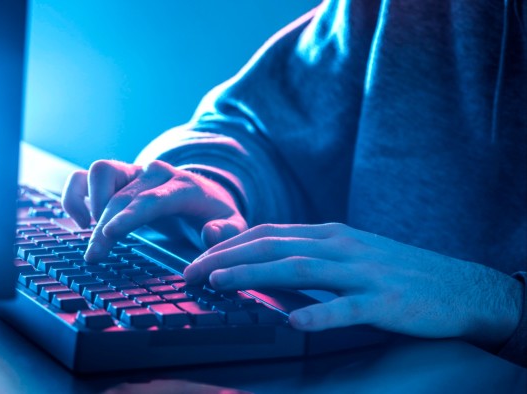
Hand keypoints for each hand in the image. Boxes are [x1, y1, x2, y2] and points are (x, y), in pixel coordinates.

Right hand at [61, 160, 247, 261]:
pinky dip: (76, 194)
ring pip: (100, 173)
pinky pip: (85, 175)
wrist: (203, 194)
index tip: (110, 233)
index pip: (152, 198)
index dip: (129, 215)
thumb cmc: (215, 215)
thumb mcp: (233, 226)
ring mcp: (134, 170)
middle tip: (95, 256)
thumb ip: (227, 232)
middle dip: (105, 226)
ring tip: (90, 234)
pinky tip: (80, 221)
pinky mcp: (117, 175)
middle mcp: (155, 173)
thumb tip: (210, 234)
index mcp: (183, 186)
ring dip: (89, 203)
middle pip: (122, 195)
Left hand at [184, 223, 522, 348]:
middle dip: (226, 258)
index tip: (196, 262)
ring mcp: (362, 272)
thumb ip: (304, 252)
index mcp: (329, 234)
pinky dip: (318, 313)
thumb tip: (259, 255)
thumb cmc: (396, 272)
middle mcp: (340, 246)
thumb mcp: (348, 253)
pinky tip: (293, 321)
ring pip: (299, 268)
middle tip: (190, 274)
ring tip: (220, 285)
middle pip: (273, 246)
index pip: (267, 233)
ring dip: (255, 274)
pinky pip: (346, 308)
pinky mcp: (385, 301)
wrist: (461, 286)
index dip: (228, 246)